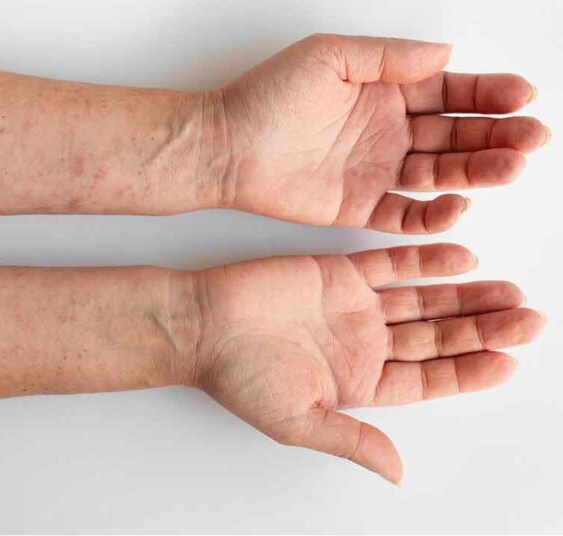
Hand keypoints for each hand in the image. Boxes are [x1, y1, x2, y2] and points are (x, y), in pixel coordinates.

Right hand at [191, 244, 544, 481]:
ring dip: (465, 294)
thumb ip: (353, 440)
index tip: (511, 360)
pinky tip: (459, 255)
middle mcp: (363, 343)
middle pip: (437, 337)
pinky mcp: (338, 271)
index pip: (430, 378)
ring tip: (508, 289)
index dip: (471, 371)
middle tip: (528, 318)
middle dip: (483, 328)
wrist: (201, 322)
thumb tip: (397, 473)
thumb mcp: (298, 420)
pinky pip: (390, 263)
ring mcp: (353, 306)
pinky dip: (424, 260)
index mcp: (359, 383)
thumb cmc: (238, 375)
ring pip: (423, 299)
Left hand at [211, 34, 548, 231]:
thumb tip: (447, 52)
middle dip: (497, 135)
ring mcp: (377, 170)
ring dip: (479, 171)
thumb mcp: (330, 57)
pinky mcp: (360, 206)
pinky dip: (434, 214)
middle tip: (533, 137)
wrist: (225, 146)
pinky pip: (406, 215)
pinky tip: (460, 206)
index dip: (488, 94)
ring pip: (440, 174)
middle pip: (456, 134)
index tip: (523, 96)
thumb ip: (389, 57)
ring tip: (512, 166)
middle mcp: (388, 131)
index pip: (449, 92)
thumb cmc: (268, 97)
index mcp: (385, 91)